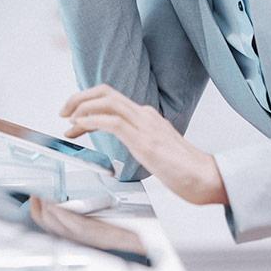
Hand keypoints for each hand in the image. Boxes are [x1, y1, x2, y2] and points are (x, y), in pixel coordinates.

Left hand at [60, 84, 227, 205]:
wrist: (206, 178)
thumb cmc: (185, 169)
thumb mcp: (157, 149)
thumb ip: (142, 140)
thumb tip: (129, 142)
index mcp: (147, 116)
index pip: (112, 99)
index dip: (88, 102)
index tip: (73, 116)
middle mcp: (145, 115)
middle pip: (106, 92)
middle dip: (79, 98)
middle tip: (63, 112)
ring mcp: (145, 126)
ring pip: (107, 102)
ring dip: (81, 108)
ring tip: (68, 121)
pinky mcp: (144, 140)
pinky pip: (112, 122)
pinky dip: (91, 121)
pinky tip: (80, 128)